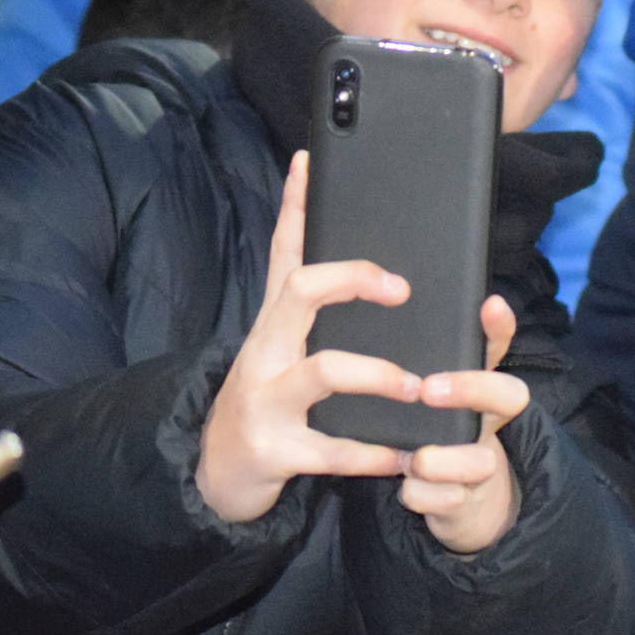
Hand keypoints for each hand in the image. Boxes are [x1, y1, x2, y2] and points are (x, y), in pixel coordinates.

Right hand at [197, 151, 420, 522]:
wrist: (218, 470)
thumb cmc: (268, 388)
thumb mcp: (281, 335)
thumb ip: (304, 284)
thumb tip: (316, 214)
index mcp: (276, 318)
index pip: (285, 248)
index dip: (295, 205)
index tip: (310, 163)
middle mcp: (266, 348)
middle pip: (299, 291)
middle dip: (352, 279)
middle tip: (403, 290)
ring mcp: (267, 398)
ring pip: (323, 371)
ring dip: (377, 374)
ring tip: (417, 384)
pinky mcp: (276, 450)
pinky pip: (330, 449)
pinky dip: (371, 453)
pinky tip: (407, 454)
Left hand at [397, 294, 528, 554]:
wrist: (464, 500)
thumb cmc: (443, 433)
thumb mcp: (442, 397)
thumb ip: (433, 362)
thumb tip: (414, 308)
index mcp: (482, 390)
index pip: (500, 348)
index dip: (499, 327)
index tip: (490, 304)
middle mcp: (489, 422)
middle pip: (510, 396)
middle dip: (471, 389)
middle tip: (428, 389)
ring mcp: (481, 465)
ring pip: (478, 461)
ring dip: (440, 459)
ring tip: (414, 458)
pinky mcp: (462, 503)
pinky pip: (443, 499)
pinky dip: (421, 494)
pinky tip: (407, 486)